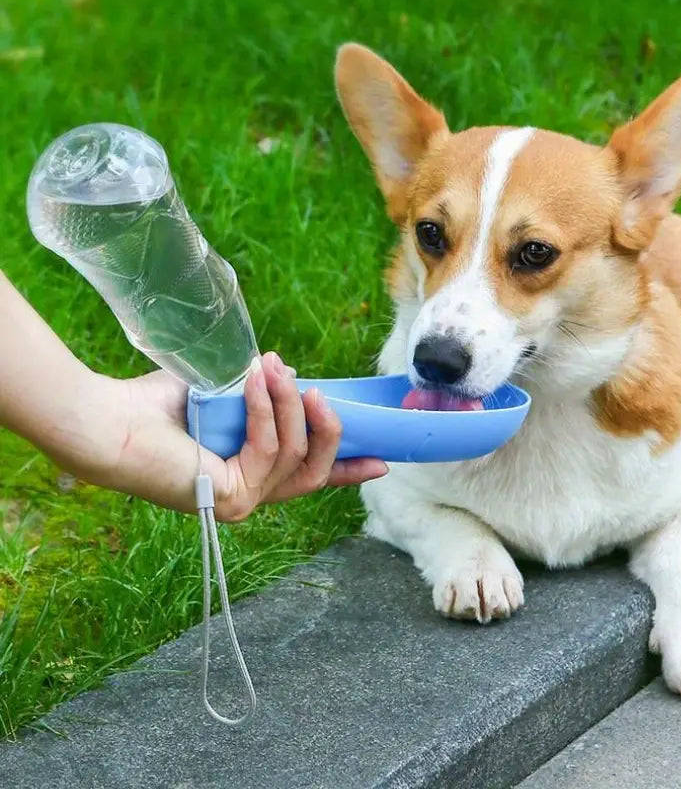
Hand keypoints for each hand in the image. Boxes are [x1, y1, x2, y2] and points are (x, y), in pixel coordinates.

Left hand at [106, 353, 387, 519]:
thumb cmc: (156, 406)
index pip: (308, 478)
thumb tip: (294, 376)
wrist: (108, 421)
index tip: (382, 461)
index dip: (347, 469)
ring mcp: (241, 502)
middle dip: (329, 430)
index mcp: (248, 474)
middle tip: (318, 393)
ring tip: (277, 369)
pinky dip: (266, 408)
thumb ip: (261, 395)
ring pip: (296, 454)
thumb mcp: (225, 395)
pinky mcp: (231, 497)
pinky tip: (256, 379)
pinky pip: (268, 447)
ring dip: (291, 405)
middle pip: (315, 473)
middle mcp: (248, 496)